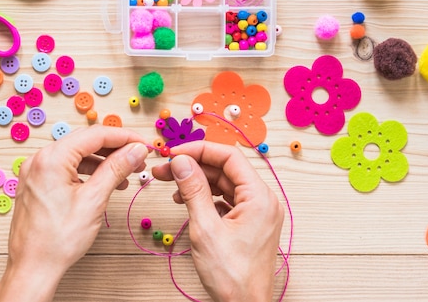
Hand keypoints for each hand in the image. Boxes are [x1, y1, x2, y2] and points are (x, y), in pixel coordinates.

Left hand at [0, 125, 148, 301]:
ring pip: (76, 155)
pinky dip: (87, 172)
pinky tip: (104, 183)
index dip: (124, 137)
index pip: (95, 135)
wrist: (33, 269)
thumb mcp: (94, 200)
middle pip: (85, 142)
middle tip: (138, 158)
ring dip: (103, 161)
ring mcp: (36, 172)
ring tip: (125, 174)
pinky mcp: (37, 184)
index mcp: (51, 159)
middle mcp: (39, 160)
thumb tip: (136, 150)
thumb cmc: (56, 241)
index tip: (143, 144)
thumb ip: (116, 169)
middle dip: (115, 149)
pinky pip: (66, 168)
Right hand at [152, 141, 283, 301]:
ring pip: (224, 184)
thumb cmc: (233, 277)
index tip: (174, 153)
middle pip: (225, 169)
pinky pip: (226, 200)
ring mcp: (256, 213)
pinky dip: (205, 197)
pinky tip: (186, 201)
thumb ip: (193, 191)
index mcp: (260, 197)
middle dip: (193, 167)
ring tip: (170, 185)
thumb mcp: (206, 229)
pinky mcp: (248, 224)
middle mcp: (262, 201)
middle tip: (164, 169)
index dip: (199, 151)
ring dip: (197, 182)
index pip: (229, 157)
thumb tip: (181, 162)